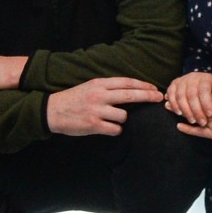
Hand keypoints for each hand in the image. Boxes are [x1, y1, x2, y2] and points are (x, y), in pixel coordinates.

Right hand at [45, 77, 164, 137]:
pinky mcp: (93, 125)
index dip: (143, 85)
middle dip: (148, 96)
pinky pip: (115, 129)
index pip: (126, 82)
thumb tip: (130, 90)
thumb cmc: (73, 99)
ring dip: (122, 119)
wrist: (51, 111)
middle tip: (160, 98)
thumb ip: (108, 88)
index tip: (154, 88)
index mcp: (99, 84)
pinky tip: (108, 128)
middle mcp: (99, 95)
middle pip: (130, 95)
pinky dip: (115, 130)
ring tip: (112, 119)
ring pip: (123, 116)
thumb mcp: (90, 87)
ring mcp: (97, 111)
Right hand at [165, 71, 211, 127]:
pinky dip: (173, 104)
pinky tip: (179, 113)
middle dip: (196, 110)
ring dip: (184, 109)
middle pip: (191, 93)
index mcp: (207, 77)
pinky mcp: (174, 84)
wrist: (205, 84)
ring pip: (180, 94)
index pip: (205, 89)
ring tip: (191, 120)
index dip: (206, 103)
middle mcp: (193, 76)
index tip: (210, 115)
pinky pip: (170, 94)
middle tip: (201, 122)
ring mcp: (182, 79)